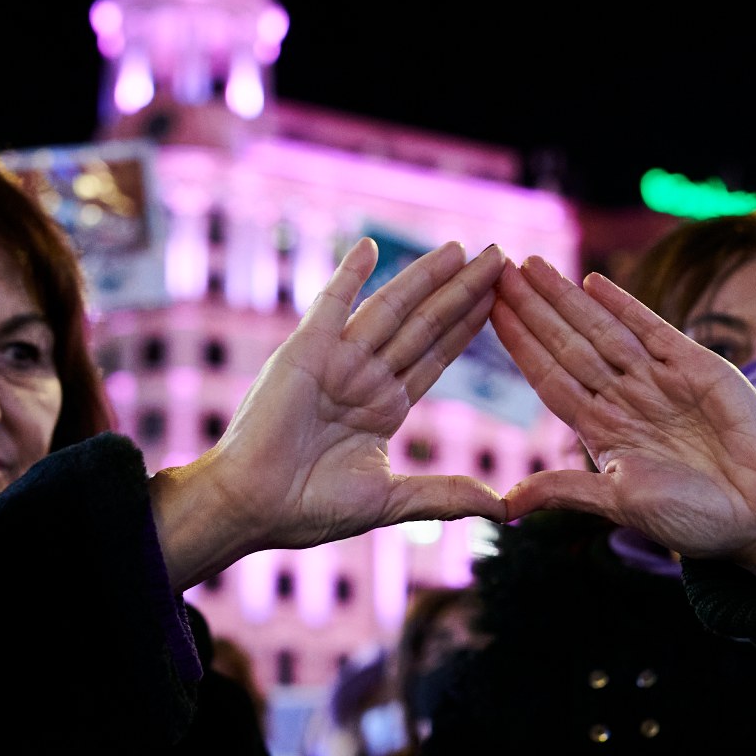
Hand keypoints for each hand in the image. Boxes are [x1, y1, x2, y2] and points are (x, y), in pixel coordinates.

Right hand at [152, 240, 506, 586]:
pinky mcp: (305, 351)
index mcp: (384, 408)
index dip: (469, 326)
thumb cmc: (309, 509)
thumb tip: (503, 509)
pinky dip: (348, 274)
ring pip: (392, 309)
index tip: (501, 298)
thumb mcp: (390, 501)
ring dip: (425, 276)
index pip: (437, 356)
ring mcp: (337, 361)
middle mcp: (365, 378)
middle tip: (499, 255)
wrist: (251, 507)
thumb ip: (445, 496)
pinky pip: (331, 304)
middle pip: (425, 324)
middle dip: (463, 291)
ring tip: (462, 249)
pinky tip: (370, 246)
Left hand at [490, 257, 755, 589]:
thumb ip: (566, 491)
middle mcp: (623, 396)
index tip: (486, 312)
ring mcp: (657, 378)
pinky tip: (592, 282)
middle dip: (532, 308)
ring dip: (565, 298)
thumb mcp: (618, 503)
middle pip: (566, 343)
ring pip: (600, 330)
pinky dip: (623, 305)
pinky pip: (651, 328)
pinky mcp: (696, 366)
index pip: (548, 376)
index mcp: (600, 428)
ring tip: (530, 265)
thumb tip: (503, 506)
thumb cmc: (691, 518)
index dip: (518, 344)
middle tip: (494, 269)